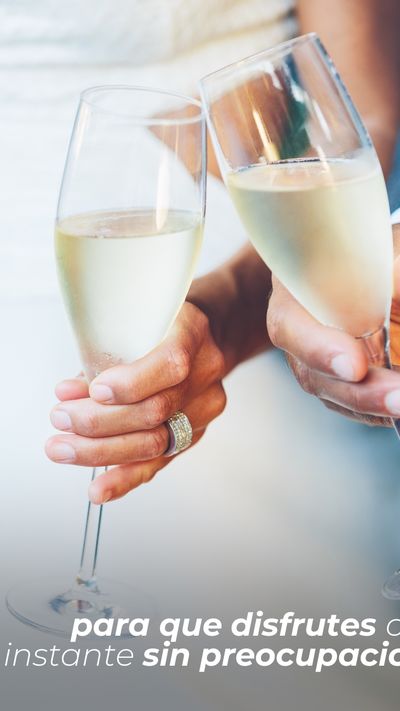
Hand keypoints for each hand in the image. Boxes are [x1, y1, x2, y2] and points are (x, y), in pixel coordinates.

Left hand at [45, 303, 225, 502]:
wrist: (204, 338)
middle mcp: (205, 374)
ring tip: (62, 449)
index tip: (94, 391)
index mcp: (192, 334)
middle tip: (60, 418)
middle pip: (156, 410)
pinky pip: (159, 463)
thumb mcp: (135, 322)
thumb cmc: (159, 326)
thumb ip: (105, 356)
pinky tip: (99, 489)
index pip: (170, 365)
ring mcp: (203, 409)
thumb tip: (67, 395)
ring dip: (102, 450)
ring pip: (155, 442)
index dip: (131, 383)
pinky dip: (125, 478)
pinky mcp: (193, 435)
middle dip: (100, 421)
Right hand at [266, 225, 399, 426]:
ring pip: (333, 394)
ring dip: (373, 406)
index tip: (354, 366)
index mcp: (295, 286)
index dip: (318, 348)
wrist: (384, 270)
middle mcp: (300, 326)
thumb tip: (399, 280)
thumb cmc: (380, 252)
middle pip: (311, 372)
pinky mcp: (339, 378)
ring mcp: (316, 357)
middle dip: (357, 392)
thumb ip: (395, 269)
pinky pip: (354, 405)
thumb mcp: (390, 250)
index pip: (290, 322)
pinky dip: (380, 411)